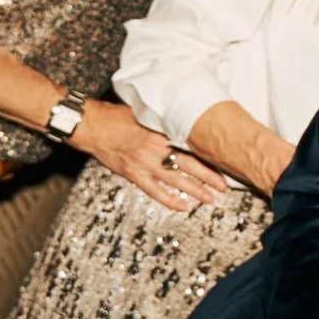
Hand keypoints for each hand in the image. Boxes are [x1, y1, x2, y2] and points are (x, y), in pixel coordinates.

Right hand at [68, 99, 227, 211]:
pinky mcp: (134, 173)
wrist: (94, 125)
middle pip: (190, 164)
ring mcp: (146, 162)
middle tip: (224, 185)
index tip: (224, 158)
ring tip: (210, 198)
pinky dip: (170, 200)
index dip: (209, 153)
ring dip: (195, 190)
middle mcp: (158, 148)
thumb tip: (183, 117)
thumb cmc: (118, 116)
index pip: (193, 144)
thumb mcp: (146, 112)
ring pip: (177, 179)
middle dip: (209, 176)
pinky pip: (155, 191)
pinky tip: (182, 206)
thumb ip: (164, 119)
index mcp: (163, 131)